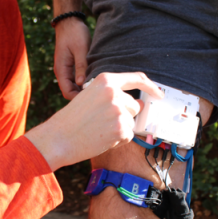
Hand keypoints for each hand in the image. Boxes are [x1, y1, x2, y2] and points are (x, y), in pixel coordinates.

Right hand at [26, 72, 163, 170]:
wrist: (58, 138)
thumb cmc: (72, 119)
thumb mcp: (90, 96)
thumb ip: (114, 95)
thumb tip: (140, 104)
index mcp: (106, 80)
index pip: (136, 78)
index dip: (151, 86)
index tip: (158, 94)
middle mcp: (115, 93)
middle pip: (135, 105)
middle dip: (124, 115)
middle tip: (102, 122)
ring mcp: (119, 111)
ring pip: (132, 122)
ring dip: (120, 128)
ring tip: (99, 130)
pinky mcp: (121, 129)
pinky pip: (128, 135)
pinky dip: (118, 140)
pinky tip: (101, 138)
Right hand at [53, 18, 90, 99]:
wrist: (69, 22)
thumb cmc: (75, 33)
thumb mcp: (80, 49)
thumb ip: (81, 66)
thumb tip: (81, 84)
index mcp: (61, 69)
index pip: (67, 92)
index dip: (79, 98)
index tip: (93, 98)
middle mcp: (62, 72)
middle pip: (70, 92)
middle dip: (82, 96)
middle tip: (98, 96)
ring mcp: (66, 71)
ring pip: (73, 87)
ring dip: (83, 90)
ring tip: (97, 91)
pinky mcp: (70, 67)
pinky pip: (75, 81)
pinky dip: (83, 84)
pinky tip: (94, 82)